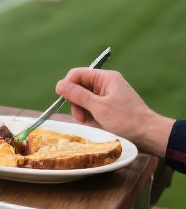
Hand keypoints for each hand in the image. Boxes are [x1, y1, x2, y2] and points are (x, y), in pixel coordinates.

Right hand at [56, 68, 172, 155]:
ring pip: (84, 97)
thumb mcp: (99, 107)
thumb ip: (78, 95)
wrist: (149, 134)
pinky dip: (89, 113)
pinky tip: (95, 122)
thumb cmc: (126, 120)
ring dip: (82, 109)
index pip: (77, 74)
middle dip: (76, 101)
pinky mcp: (109, 105)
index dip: (67, 85)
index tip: (63, 99)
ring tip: (88, 121)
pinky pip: (92, 105)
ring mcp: (108, 94)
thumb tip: (59, 85)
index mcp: (106, 78)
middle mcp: (106, 83)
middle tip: (80, 117)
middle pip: (79, 86)